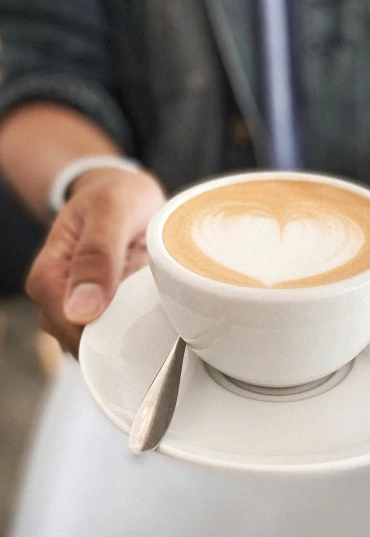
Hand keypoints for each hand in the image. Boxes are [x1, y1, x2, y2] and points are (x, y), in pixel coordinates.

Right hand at [26, 168, 165, 356]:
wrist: (127, 193)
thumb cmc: (116, 195)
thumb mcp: (110, 210)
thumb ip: (97, 253)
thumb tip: (81, 310)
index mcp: (48, 276)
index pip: (66, 324)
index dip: (101, 331)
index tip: (138, 318)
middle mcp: (59, 298)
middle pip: (83, 341)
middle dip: (118, 337)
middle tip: (153, 307)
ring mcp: (82, 308)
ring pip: (102, 343)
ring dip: (131, 332)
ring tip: (154, 301)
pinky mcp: (106, 312)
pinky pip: (119, 334)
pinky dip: (139, 326)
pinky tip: (154, 307)